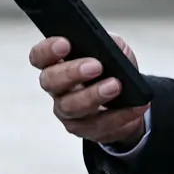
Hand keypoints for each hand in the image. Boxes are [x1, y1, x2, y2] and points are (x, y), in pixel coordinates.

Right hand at [30, 36, 146, 147]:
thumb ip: (111, 44)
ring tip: (115, 86)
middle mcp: (56, 88)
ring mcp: (66, 110)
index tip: (65, 44)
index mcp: (57, 63)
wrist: (128, 102)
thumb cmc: (113, 72)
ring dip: (93, 96)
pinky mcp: (83, 129)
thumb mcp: (115, 50)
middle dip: (71, 72)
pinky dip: (119, 115)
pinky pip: (97, 124)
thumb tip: (112, 47)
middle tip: (95, 66)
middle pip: (49, 81)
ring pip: (70, 106)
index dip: (47, 50)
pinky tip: (133, 106)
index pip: (39, 56)